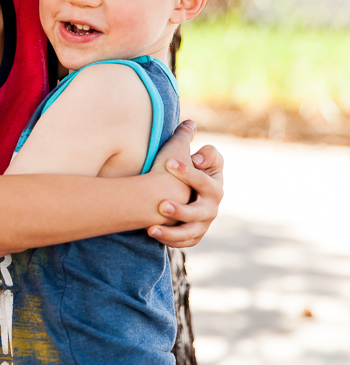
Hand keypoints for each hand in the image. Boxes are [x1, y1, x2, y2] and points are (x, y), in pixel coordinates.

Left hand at [148, 123, 223, 248]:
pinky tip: (151, 232)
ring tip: (152, 227)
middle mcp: (212, 205)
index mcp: (214, 184)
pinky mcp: (193, 235)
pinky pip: (184, 241)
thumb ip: (185, 137)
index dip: (189, 171)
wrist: (174, 191)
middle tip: (161, 205)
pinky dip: (169, 239)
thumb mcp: (182, 151)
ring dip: (173, 230)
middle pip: (200, 210)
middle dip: (181, 208)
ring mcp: (204, 223)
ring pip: (191, 230)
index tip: (169, 163)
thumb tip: (189, 124)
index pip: (205, 179)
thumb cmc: (178, 169)